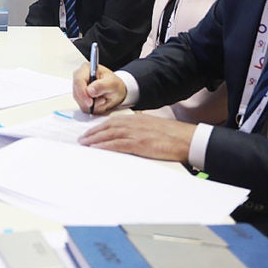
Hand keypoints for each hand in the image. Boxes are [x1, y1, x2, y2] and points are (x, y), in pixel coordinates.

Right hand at [73, 62, 126, 114]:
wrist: (115, 91)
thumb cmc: (114, 84)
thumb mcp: (113, 83)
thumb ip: (102, 86)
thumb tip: (89, 91)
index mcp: (86, 69)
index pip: (78, 80)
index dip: (82, 92)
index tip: (90, 102)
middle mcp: (80, 78)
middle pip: (77, 93)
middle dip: (89, 100)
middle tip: (102, 100)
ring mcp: (78, 88)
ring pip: (80, 102)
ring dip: (93, 105)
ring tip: (103, 99)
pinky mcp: (80, 98)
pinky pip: (83, 107)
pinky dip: (93, 108)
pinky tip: (99, 102)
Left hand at [78, 112, 194, 161]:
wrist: (186, 138)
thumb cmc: (172, 135)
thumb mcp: (152, 127)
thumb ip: (139, 129)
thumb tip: (128, 136)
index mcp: (136, 119)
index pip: (112, 121)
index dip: (99, 127)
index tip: (90, 132)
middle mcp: (133, 124)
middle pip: (107, 127)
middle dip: (93, 133)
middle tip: (82, 139)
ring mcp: (136, 133)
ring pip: (109, 135)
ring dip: (95, 139)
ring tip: (85, 144)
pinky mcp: (139, 143)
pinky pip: (117, 144)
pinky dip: (105, 146)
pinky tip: (97, 149)